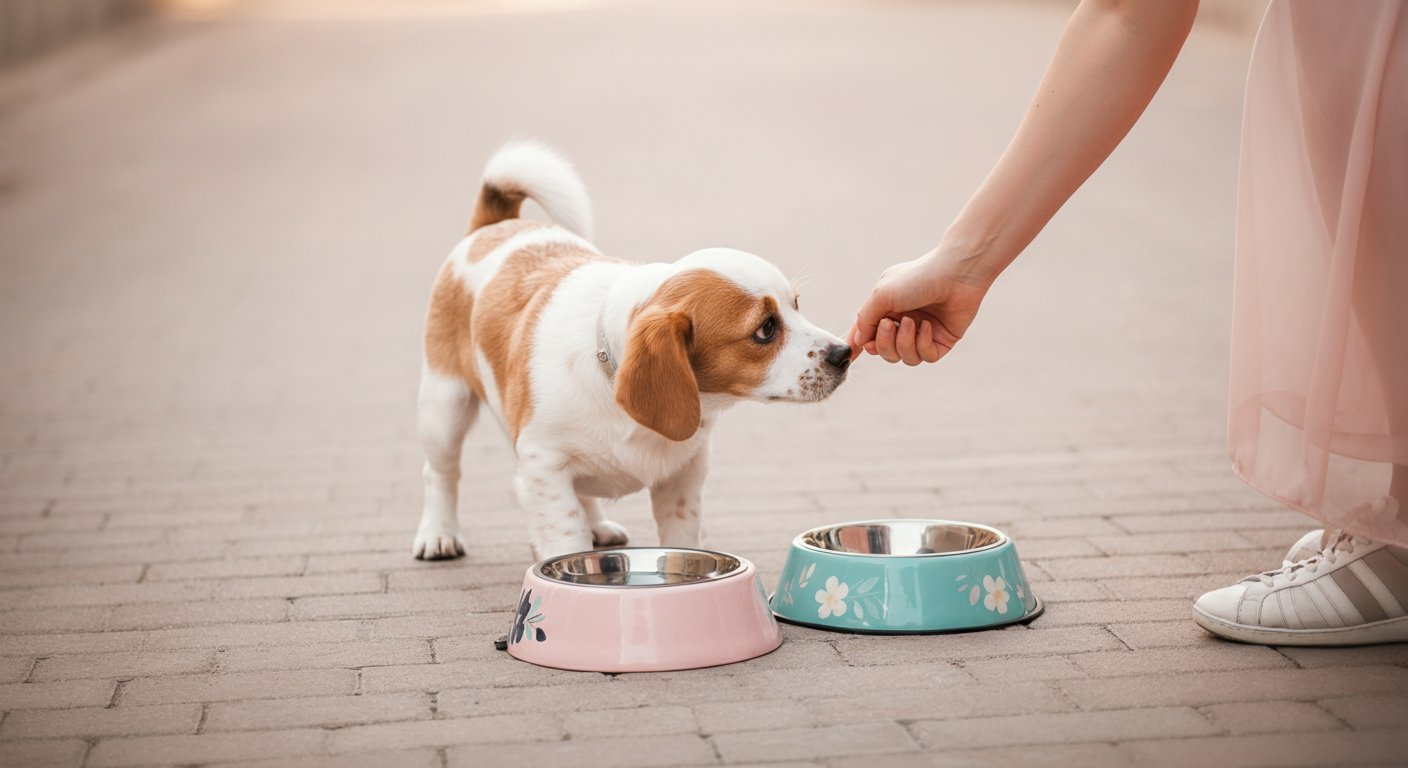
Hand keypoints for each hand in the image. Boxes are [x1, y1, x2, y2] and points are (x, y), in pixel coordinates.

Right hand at [847, 250, 989, 365]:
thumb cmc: (918, 278)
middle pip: (884, 351)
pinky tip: (928, 325)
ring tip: (911, 321)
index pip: (868, 334)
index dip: (860, 345)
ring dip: (903, 342)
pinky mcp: (942, 341)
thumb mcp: (882, 295)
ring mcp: (923, 333)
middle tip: (888, 324)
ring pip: (904, 357)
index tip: (852, 354)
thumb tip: (857, 341)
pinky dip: (923, 343)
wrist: (956, 273)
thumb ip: (865, 319)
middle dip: (883, 343)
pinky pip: (926, 357)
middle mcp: (903, 322)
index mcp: (887, 309)